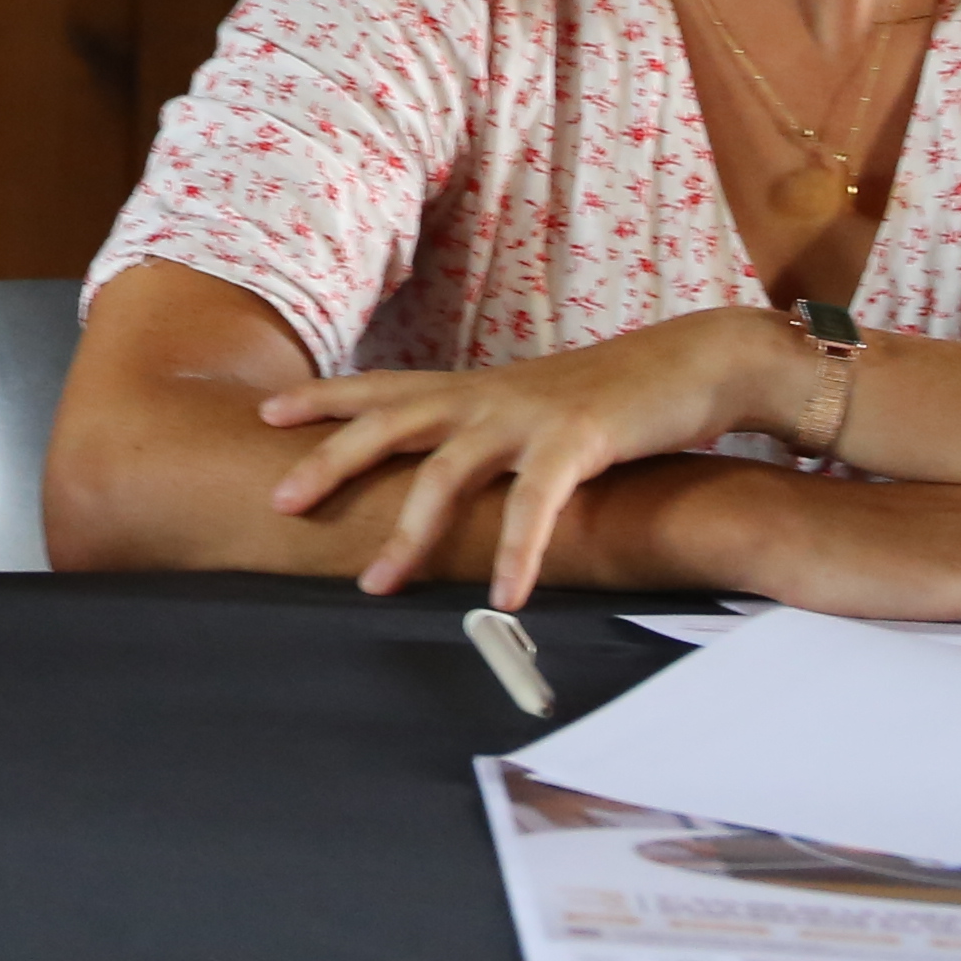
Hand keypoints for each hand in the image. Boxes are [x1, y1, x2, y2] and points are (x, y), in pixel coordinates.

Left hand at [254, 311, 790, 604]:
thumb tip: (451, 482)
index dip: (322, 399)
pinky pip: (537, 504)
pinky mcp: (578, 441)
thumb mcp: (533, 416)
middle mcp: (488, 397)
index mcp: (474, 390)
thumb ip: (489, 442)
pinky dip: (517, 551)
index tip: (264, 413)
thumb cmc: (611, 398)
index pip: (382, 389)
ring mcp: (529, 417)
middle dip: (330, 460)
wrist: (695, 363)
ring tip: (374, 585)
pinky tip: (504, 597)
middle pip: (389, 424)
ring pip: (447, 471)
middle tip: (279, 501)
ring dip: (409, 532)